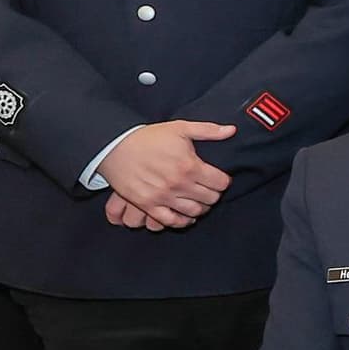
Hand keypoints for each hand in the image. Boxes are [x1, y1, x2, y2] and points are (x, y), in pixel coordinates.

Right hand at [102, 119, 235, 216]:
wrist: (115, 146)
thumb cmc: (149, 137)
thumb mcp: (180, 128)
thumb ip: (208, 130)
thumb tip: (232, 130)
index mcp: (190, 166)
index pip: (221, 183)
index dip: (223, 180)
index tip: (219, 178)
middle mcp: (179, 184)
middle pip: (211, 199)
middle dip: (214, 194)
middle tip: (209, 189)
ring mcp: (163, 197)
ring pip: (195, 211)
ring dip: (201, 207)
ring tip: (198, 200)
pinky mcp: (148, 205)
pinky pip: (171, 221)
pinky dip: (182, 221)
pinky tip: (186, 215)